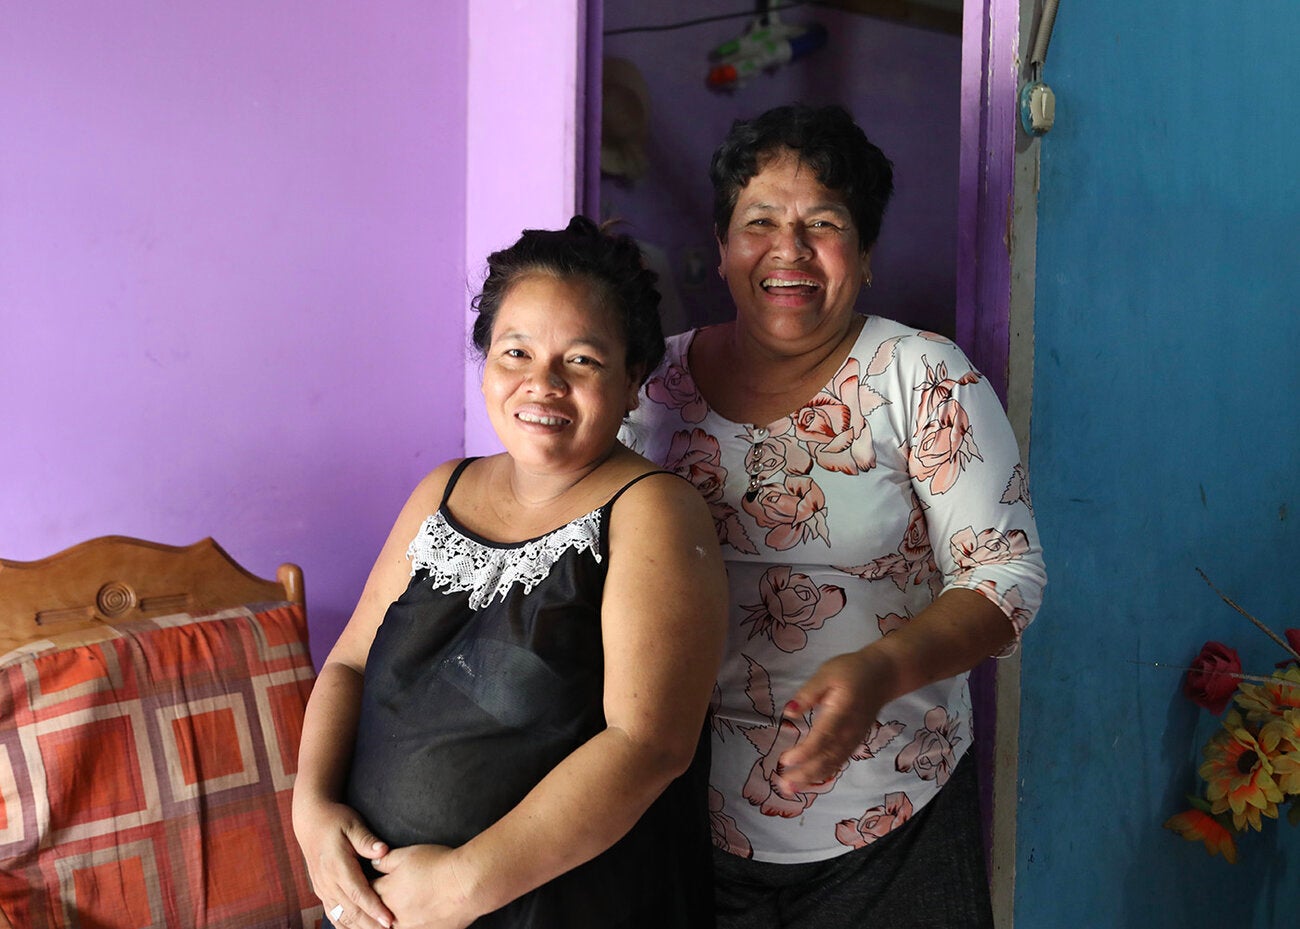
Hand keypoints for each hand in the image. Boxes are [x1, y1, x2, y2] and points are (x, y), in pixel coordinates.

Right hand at [295, 799, 393, 928]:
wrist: (310, 821)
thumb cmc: (335, 820)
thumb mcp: (352, 824)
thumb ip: (366, 839)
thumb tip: (384, 850)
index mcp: (337, 865)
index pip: (359, 892)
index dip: (374, 908)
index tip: (389, 920)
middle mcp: (328, 881)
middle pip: (350, 910)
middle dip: (370, 924)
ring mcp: (322, 888)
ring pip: (340, 916)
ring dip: (358, 927)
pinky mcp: (320, 891)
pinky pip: (332, 914)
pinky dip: (344, 925)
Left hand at [372, 844, 480, 928]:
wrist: (467, 884)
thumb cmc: (439, 865)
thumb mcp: (408, 854)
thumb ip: (387, 860)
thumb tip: (374, 864)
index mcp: (387, 891)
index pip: (368, 891)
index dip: (368, 886)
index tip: (368, 884)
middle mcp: (393, 913)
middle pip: (375, 915)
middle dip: (373, 909)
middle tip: (379, 903)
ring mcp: (409, 927)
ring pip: (389, 928)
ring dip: (387, 922)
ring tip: (397, 913)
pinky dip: (407, 926)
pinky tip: (409, 921)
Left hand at [775, 649, 890, 792]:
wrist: (884, 676)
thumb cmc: (852, 671)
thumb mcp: (827, 673)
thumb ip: (808, 693)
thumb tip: (788, 712)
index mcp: (841, 712)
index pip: (822, 738)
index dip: (804, 753)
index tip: (785, 761)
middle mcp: (850, 731)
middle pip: (827, 758)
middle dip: (805, 774)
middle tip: (783, 785)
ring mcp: (854, 738)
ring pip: (834, 764)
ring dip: (812, 778)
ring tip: (791, 788)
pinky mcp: (855, 742)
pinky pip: (839, 762)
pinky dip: (824, 773)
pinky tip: (809, 780)